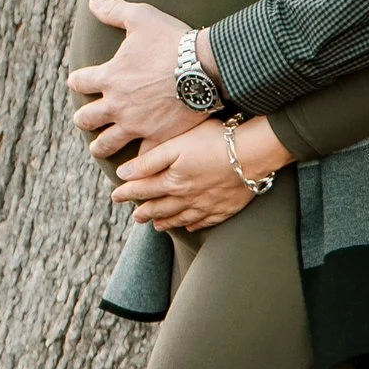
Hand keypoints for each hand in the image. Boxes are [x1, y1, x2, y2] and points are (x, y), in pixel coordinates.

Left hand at [70, 0, 199, 155]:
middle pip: (87, 118)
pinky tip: (134, 165)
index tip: (76, 81)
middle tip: (84, 120)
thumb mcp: (141, 16)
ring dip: (100, 146)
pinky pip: (141, 157)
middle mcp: (116, 105)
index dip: (77, 80)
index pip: (80, 81)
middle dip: (84, 118)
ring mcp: (135, 125)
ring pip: (106, 144)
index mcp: (109, 77)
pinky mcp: (156, 138)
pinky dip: (136, 162)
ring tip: (98, 148)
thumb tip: (93, 2)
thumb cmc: (172, 41)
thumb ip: (114, 10)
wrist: (203, 68)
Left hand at [116, 118, 292, 234]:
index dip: (127, 193)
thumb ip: (149, 160)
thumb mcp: (176, 144)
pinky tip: (189, 227)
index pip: (143, 190)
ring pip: (180, 218)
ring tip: (156, 226)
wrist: (253, 154)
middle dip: (145, 212)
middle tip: (135, 217)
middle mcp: (186, 198)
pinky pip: (204, 222)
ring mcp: (206, 206)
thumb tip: (123, 174)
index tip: (115, 196)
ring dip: (166, 222)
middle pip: (160, 207)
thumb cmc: (214, 141)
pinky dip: (193, 226)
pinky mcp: (225, 208)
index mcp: (172, 181)